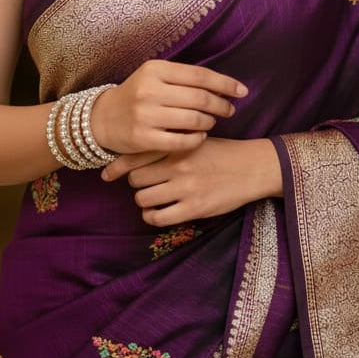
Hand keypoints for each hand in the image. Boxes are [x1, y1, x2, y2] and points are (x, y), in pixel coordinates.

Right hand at [90, 60, 246, 156]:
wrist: (103, 119)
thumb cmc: (137, 95)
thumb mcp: (154, 77)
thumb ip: (184, 78)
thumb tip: (223, 85)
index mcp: (155, 69)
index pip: (199, 75)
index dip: (224, 84)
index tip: (241, 91)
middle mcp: (149, 90)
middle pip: (200, 98)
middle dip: (221, 105)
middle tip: (229, 110)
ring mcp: (145, 114)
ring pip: (193, 119)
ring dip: (209, 122)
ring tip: (211, 122)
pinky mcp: (143, 137)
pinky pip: (181, 140)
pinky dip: (197, 139)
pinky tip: (200, 137)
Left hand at [102, 137, 281, 225]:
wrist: (252, 167)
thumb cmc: (221, 153)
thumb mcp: (195, 140)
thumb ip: (169, 145)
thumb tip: (135, 157)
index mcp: (176, 145)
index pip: (135, 155)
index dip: (116, 167)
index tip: (106, 175)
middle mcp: (177, 165)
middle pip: (135, 179)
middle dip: (136, 183)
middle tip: (145, 184)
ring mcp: (185, 187)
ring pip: (143, 199)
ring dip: (144, 201)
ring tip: (153, 198)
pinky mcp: (194, 208)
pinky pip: (159, 217)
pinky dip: (152, 217)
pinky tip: (158, 212)